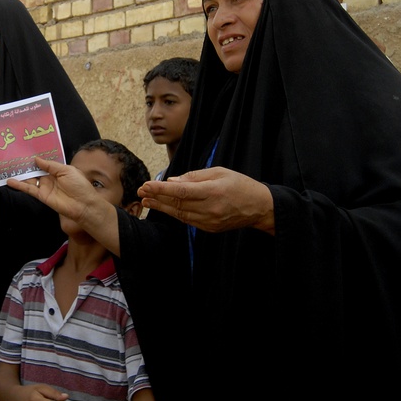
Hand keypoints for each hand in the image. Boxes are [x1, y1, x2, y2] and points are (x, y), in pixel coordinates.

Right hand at [6, 157, 119, 253]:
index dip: (35, 158)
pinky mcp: (41, 196)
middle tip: (13, 158)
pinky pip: (29, 189)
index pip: (43, 163)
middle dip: (25, 165)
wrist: (83, 204)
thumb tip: (37, 159)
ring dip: (20, 174)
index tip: (24, 151)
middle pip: (35, 170)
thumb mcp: (66, 170)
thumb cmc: (79, 185)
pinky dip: (19, 185)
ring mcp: (44, 187)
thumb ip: (50, 165)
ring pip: (30, 179)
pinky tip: (10, 181)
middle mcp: (49, 178)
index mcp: (57, 170)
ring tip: (8, 167)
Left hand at [137, 167, 274, 233]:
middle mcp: (209, 209)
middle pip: (177, 204)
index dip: (161, 189)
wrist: (260, 207)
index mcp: (212, 192)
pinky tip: (164, 207)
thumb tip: (172, 181)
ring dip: (161, 207)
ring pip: (179, 214)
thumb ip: (194, 177)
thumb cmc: (240, 185)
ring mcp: (209, 221)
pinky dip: (174, 213)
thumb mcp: (219, 172)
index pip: (181, 191)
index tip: (146, 185)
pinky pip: (187, 220)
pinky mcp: (209, 228)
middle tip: (140, 192)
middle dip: (156, 197)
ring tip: (146, 200)